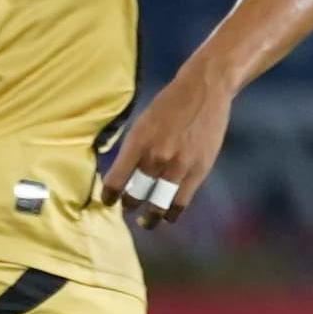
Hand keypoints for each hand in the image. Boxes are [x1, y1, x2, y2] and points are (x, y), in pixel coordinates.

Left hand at [97, 66, 236, 227]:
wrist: (204, 91)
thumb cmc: (170, 104)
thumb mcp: (144, 122)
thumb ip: (135, 148)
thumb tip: (127, 172)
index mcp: (137, 142)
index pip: (116, 179)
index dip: (109, 195)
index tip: (108, 202)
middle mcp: (156, 156)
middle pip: (137, 193)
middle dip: (130, 204)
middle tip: (128, 208)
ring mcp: (178, 165)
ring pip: (159, 202)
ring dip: (151, 216)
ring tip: (147, 222)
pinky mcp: (199, 170)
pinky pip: (182, 200)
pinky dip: (173, 212)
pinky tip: (169, 217)